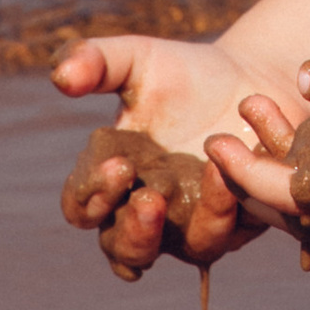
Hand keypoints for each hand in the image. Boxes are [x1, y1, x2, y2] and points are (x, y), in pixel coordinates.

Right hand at [53, 29, 279, 280]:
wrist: (248, 75)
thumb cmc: (181, 73)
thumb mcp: (137, 59)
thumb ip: (96, 62)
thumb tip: (61, 76)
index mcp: (110, 182)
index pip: (83, 207)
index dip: (94, 196)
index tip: (118, 165)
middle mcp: (147, 215)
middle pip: (126, 250)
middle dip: (136, 232)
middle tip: (150, 199)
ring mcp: (194, 224)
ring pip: (190, 249)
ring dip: (199, 221)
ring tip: (211, 172)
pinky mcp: (240, 221)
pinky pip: (235, 230)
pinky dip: (235, 206)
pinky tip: (236, 170)